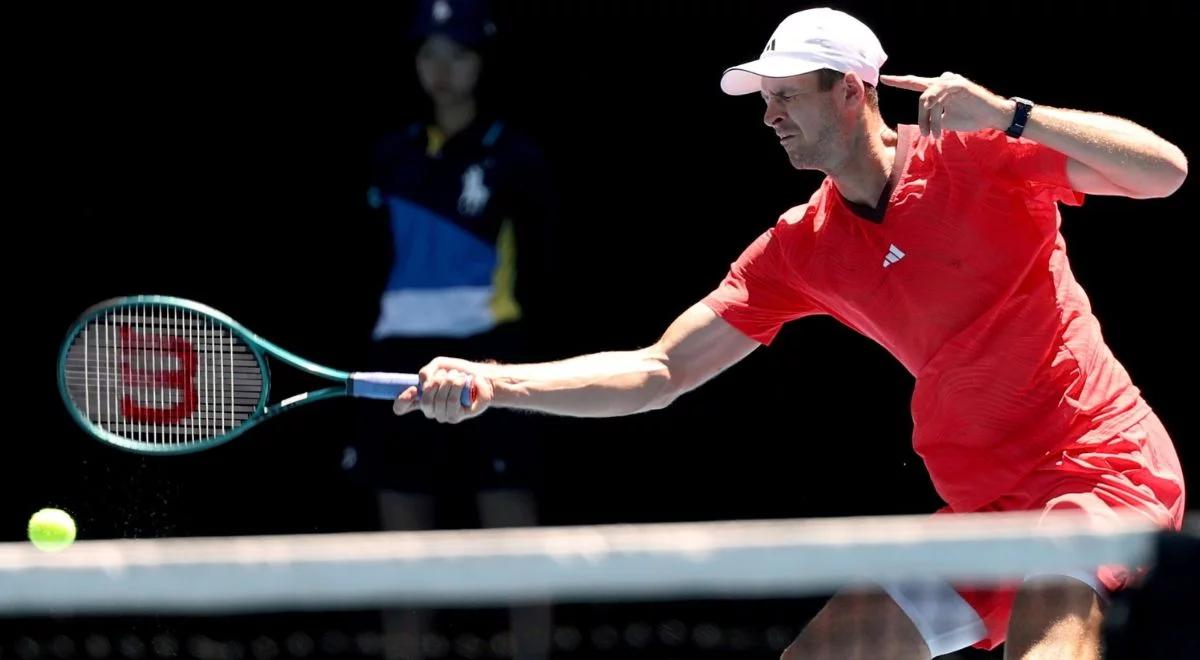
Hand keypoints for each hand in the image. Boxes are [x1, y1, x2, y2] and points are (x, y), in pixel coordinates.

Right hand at [392, 357, 492, 423]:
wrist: (483, 377)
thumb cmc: (459, 372)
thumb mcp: (439, 366)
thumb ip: (426, 373)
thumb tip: (423, 385)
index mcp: (422, 398)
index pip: (401, 407)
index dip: (401, 401)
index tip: (412, 389)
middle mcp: (430, 410)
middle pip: (425, 401)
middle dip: (437, 382)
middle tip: (448, 373)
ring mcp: (443, 415)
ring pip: (439, 401)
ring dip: (449, 383)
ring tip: (459, 376)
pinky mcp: (457, 417)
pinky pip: (452, 403)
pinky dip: (458, 387)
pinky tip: (465, 382)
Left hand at [880, 72, 1012, 138]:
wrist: (992, 116)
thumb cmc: (969, 118)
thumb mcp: (944, 121)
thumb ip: (931, 118)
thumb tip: (917, 124)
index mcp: (937, 90)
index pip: (915, 83)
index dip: (899, 81)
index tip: (883, 79)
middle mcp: (942, 82)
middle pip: (919, 91)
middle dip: (918, 114)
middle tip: (924, 132)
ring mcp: (950, 82)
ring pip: (927, 98)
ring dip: (928, 119)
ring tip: (933, 134)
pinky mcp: (959, 85)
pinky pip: (940, 95)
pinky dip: (935, 110)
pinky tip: (937, 121)